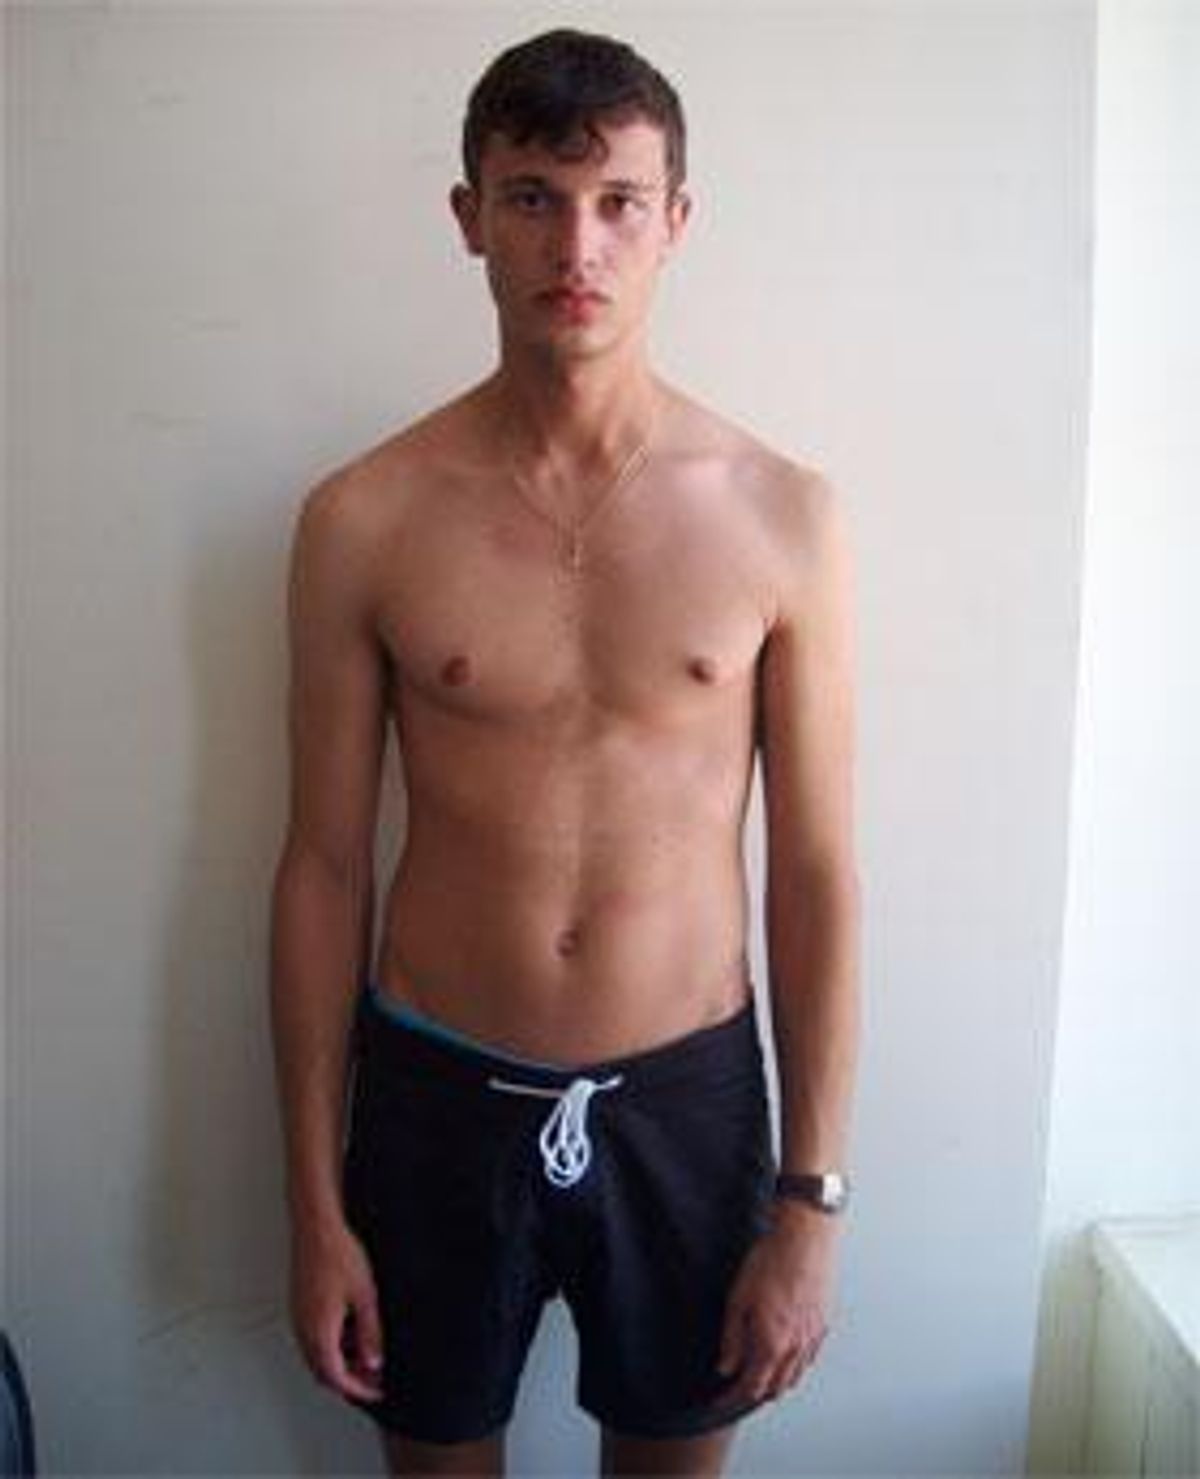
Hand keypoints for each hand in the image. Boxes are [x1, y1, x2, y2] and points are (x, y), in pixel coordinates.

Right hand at [288, 1219, 384, 1402]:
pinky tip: (350, 1332)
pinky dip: (330, 1346)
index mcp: (319, 1332)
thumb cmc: (339, 1256)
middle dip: (348, 1379)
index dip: (357, 1389)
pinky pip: (312, 1337)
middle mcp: (303, 1329)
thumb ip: (370, 1333)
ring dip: (338, 1362)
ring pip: (316, 1355)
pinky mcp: (299, 1305)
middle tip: (373, 1378)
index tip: (376, 1391)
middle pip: (322, 1371)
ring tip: (366, 1355)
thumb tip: (373, 1363)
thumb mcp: (365, 1297)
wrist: (316, 1228)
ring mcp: (298, 1317)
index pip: (336, 1377)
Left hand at [715, 1206, 837, 1407]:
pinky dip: (795, 1365)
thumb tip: (726, 1365)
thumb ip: (732, 1337)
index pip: (751, 1387)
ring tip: (759, 1373)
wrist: (805, 1238)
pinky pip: (809, 1357)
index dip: (733, 1399)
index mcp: (772, 1344)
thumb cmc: (771, 1262)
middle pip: (776, 1387)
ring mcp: (813, 1337)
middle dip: (755, 1393)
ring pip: (795, 1375)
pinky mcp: (823, 1323)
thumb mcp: (738, 1298)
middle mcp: (796, 1347)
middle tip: (736, 1388)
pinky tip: (786, 1354)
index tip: (721, 1401)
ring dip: (776, 1381)